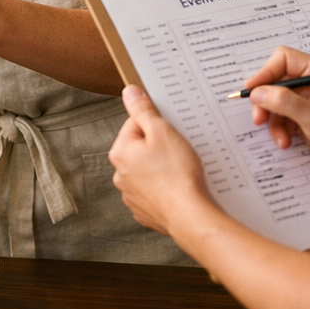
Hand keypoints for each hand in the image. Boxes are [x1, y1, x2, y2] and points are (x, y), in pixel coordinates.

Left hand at [109, 84, 214, 235]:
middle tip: (179, 151)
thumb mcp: (162, 131)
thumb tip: (129, 92)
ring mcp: (131, 195)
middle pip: (141, 148)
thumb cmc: (177, 173)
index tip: (171, 132)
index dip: (156, 125)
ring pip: (148, 170)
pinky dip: (166, 188)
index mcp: (120, 152)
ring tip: (181, 171)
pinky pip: (156, 191)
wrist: (189, 216)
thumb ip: (143, 110)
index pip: (135, 124)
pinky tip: (179, 187)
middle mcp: (120, 174)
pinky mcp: (145, 210)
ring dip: (162, 167)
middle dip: (159, 147)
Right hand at [244, 46, 309, 174]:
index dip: (266, 73)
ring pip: (275, 103)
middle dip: (265, 101)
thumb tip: (258, 93)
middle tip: (259, 118)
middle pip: (276, 82)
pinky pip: (282, 120)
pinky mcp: (306, 121)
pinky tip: (286, 142)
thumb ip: (284, 102)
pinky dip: (279, 131)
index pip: (284, 60)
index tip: (252, 90)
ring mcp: (308, 103)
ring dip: (272, 121)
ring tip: (279, 136)